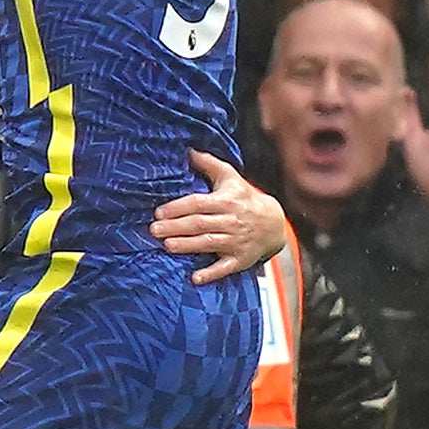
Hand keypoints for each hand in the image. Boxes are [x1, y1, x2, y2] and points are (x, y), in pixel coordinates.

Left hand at [151, 150, 286, 281]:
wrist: (274, 223)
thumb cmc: (245, 198)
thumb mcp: (230, 178)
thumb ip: (209, 164)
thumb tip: (188, 151)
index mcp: (226, 201)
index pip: (198, 204)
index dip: (178, 208)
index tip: (159, 212)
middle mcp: (231, 221)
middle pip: (199, 224)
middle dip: (175, 227)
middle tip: (154, 230)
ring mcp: (236, 241)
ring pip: (208, 243)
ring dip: (187, 246)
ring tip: (167, 246)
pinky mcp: (240, 259)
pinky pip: (225, 267)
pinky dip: (211, 273)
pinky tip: (195, 278)